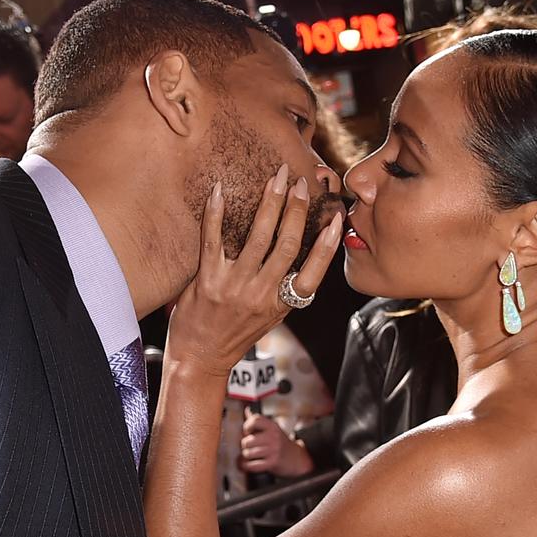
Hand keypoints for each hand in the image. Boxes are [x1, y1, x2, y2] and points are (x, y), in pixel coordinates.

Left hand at [165, 165, 342, 379]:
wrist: (199, 359)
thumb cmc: (234, 334)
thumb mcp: (269, 316)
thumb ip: (283, 287)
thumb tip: (300, 250)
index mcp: (281, 304)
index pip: (313, 273)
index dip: (328, 245)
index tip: (337, 218)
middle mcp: (262, 295)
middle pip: (287, 245)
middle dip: (297, 209)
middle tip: (299, 182)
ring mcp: (234, 286)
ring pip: (258, 237)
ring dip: (269, 202)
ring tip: (276, 177)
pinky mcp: (207, 280)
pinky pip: (213, 239)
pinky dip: (216, 213)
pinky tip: (219, 190)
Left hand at [239, 411, 314, 477]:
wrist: (296, 458)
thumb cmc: (279, 443)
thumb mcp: (272, 429)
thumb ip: (258, 421)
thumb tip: (247, 409)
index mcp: (273, 426)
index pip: (255, 420)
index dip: (247, 426)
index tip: (247, 432)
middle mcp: (274, 437)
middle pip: (247, 441)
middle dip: (244, 445)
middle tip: (249, 447)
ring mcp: (274, 450)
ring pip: (248, 454)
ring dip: (245, 456)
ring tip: (249, 455)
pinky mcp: (273, 463)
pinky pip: (252, 465)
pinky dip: (246, 466)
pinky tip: (247, 464)